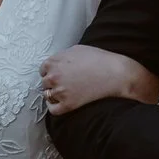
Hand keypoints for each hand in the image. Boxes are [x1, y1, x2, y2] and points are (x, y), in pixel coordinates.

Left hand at [40, 43, 158, 114]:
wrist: (115, 74)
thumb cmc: (99, 59)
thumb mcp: (77, 49)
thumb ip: (62, 56)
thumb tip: (57, 62)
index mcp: (54, 61)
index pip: (43, 69)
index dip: (50, 72)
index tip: (57, 75)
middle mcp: (53, 76)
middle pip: (45, 82)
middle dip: (53, 83)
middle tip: (65, 83)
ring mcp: (60, 91)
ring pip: (48, 95)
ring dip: (54, 94)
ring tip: (66, 92)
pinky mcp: (68, 104)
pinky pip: (53, 109)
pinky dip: (54, 106)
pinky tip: (61, 103)